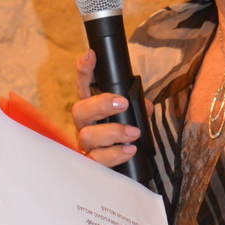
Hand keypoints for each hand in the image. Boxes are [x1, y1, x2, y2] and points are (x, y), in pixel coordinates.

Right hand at [73, 48, 140, 167]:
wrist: (127, 169)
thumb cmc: (126, 138)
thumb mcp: (134, 118)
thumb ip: (139, 108)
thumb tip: (145, 106)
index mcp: (92, 110)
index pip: (84, 86)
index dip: (84, 70)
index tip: (91, 56)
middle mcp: (85, 126)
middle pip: (79, 110)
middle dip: (101, 105)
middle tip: (123, 103)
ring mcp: (86, 146)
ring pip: (87, 136)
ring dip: (113, 132)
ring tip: (133, 133)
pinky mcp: (92, 165)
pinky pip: (97, 160)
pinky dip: (115, 155)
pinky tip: (129, 150)